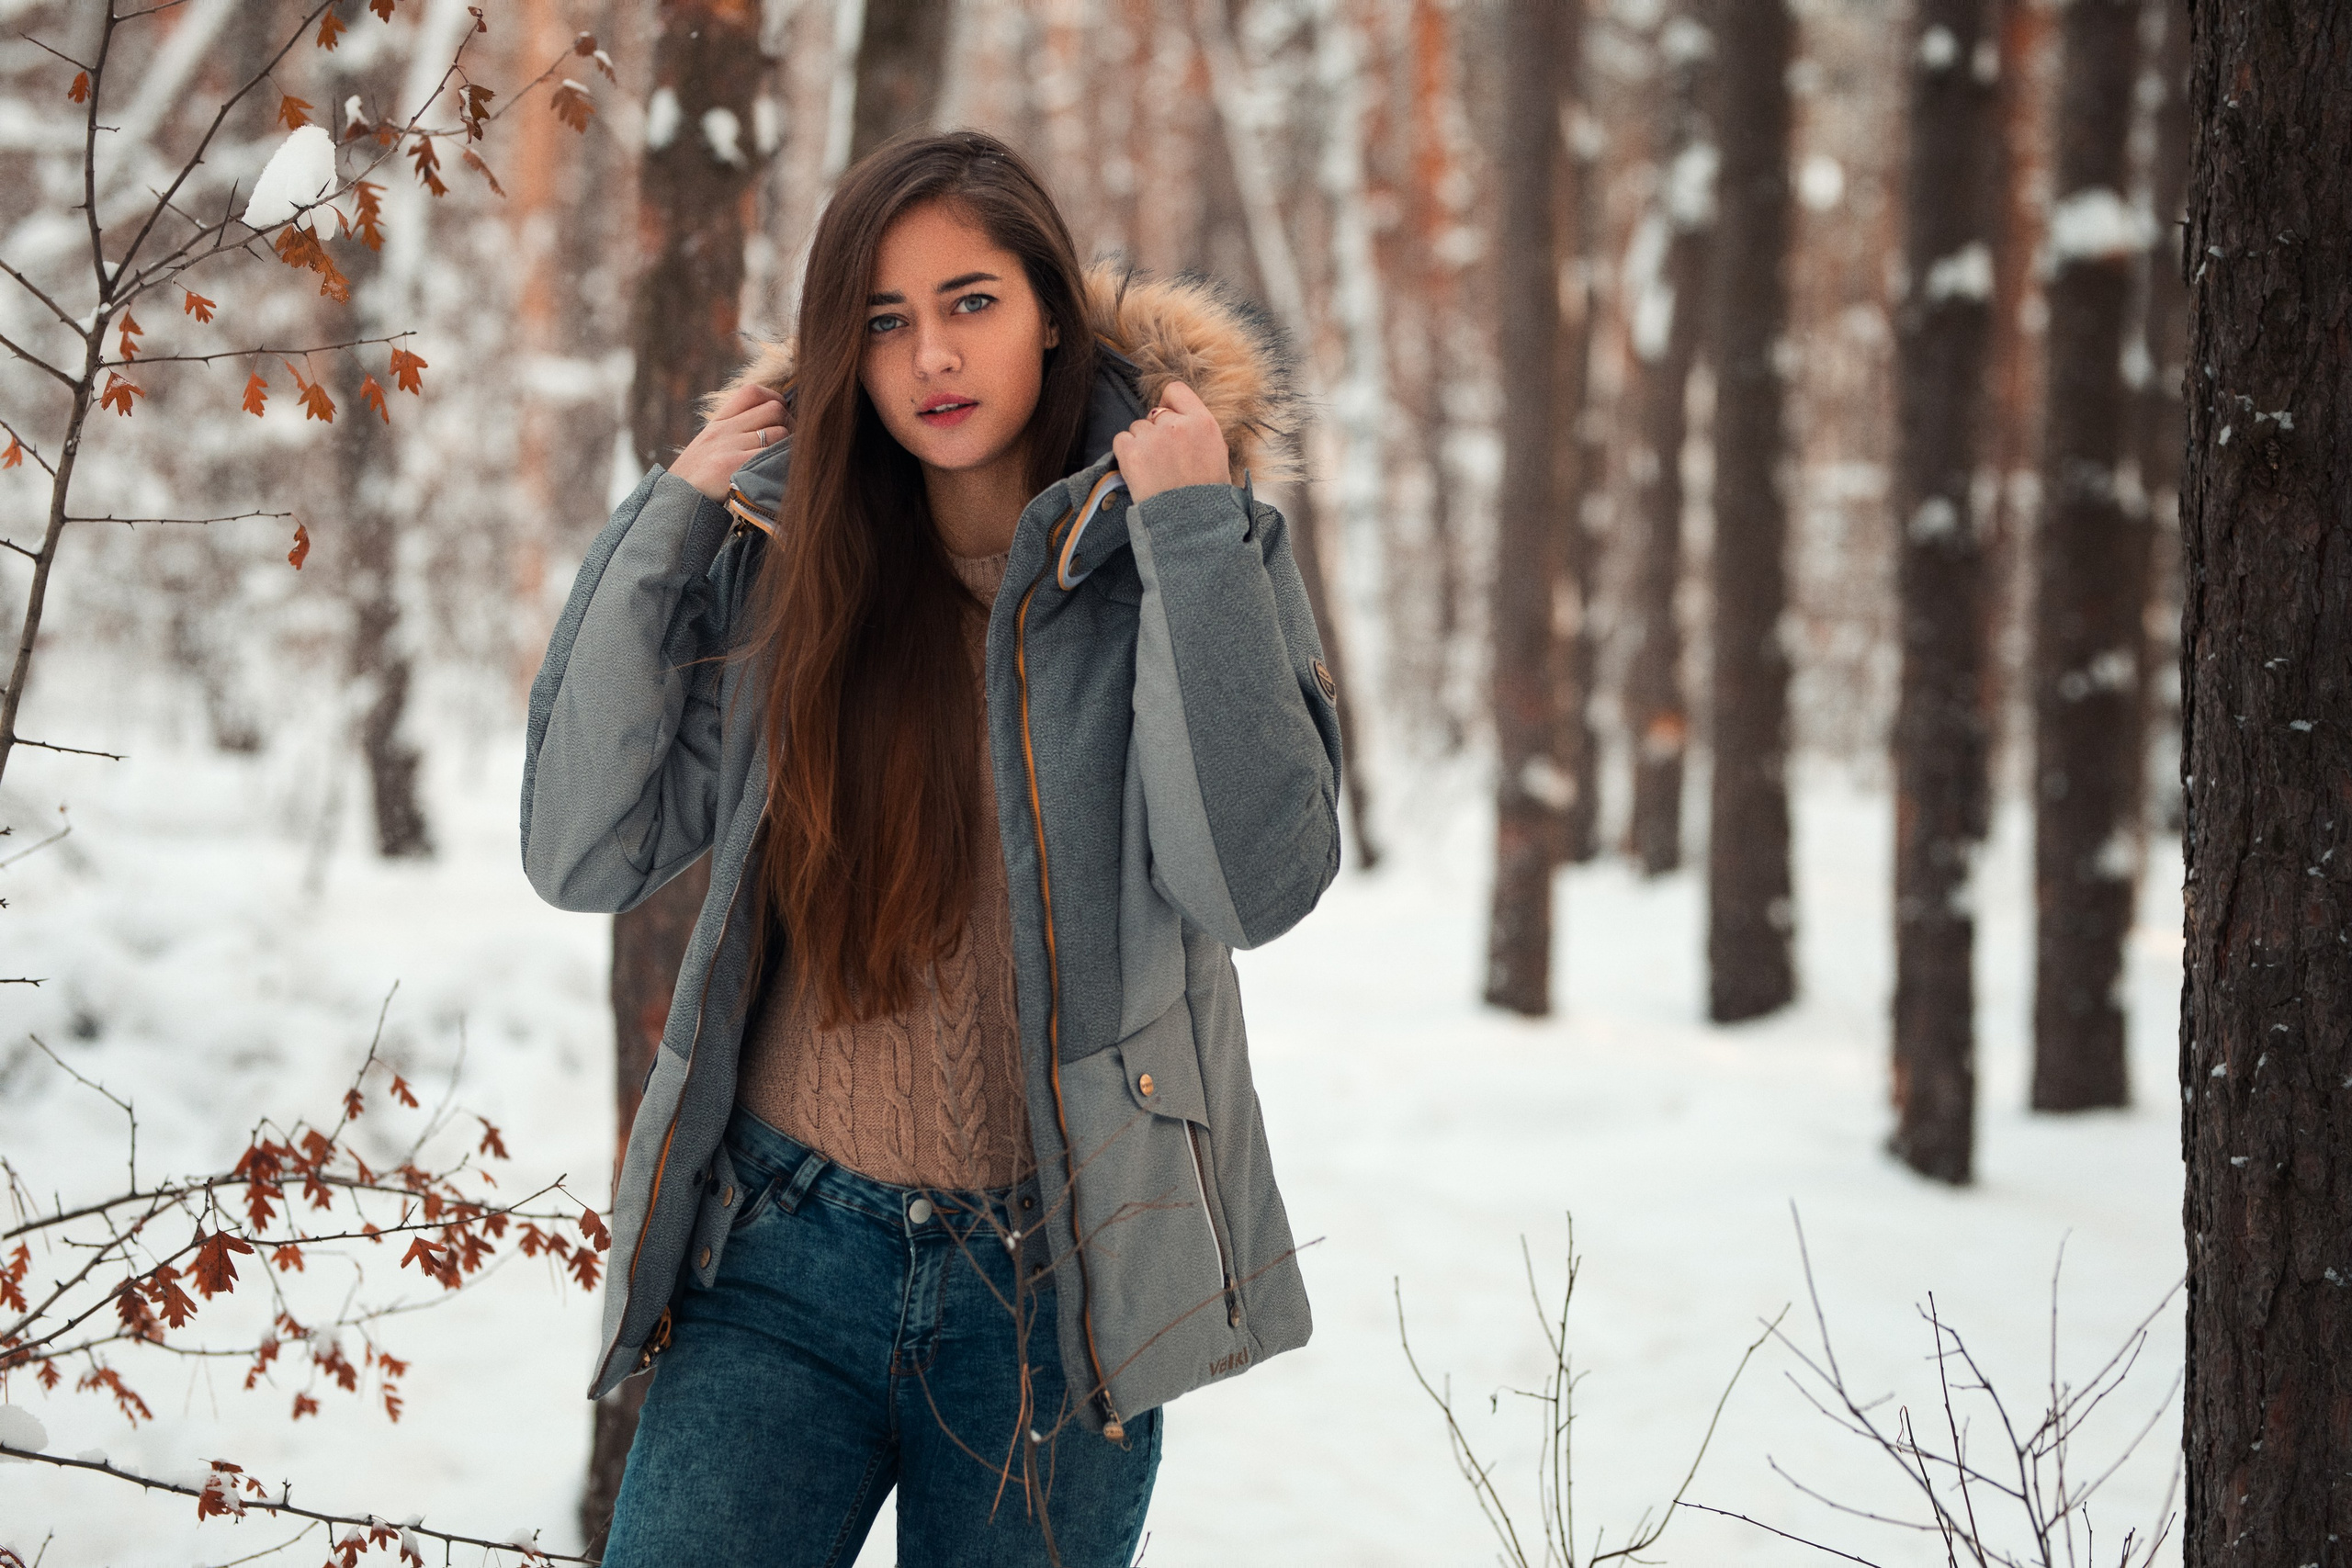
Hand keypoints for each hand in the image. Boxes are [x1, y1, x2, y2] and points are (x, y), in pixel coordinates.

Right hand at [671, 382, 788, 500]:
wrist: (677, 501)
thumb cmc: (699, 478)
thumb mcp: (710, 446)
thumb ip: (735, 432)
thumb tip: (773, 422)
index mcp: (719, 422)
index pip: (752, 392)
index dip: (774, 399)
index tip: (780, 418)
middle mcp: (724, 430)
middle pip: (774, 409)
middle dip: (790, 425)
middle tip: (789, 444)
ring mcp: (728, 447)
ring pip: (779, 433)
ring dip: (788, 447)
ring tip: (782, 462)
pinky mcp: (734, 466)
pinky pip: (772, 456)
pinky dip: (782, 463)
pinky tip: (778, 473)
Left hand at [1112, 379, 1228, 504]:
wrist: (1191, 526)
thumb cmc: (1206, 497)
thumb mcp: (1218, 456)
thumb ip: (1200, 432)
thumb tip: (1183, 419)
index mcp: (1204, 424)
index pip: (1175, 391)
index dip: (1168, 405)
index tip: (1167, 420)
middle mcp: (1178, 425)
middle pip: (1154, 414)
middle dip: (1156, 433)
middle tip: (1163, 460)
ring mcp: (1154, 438)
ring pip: (1137, 428)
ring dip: (1141, 445)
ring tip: (1154, 471)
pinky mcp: (1132, 452)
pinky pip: (1121, 440)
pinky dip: (1126, 455)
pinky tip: (1139, 473)